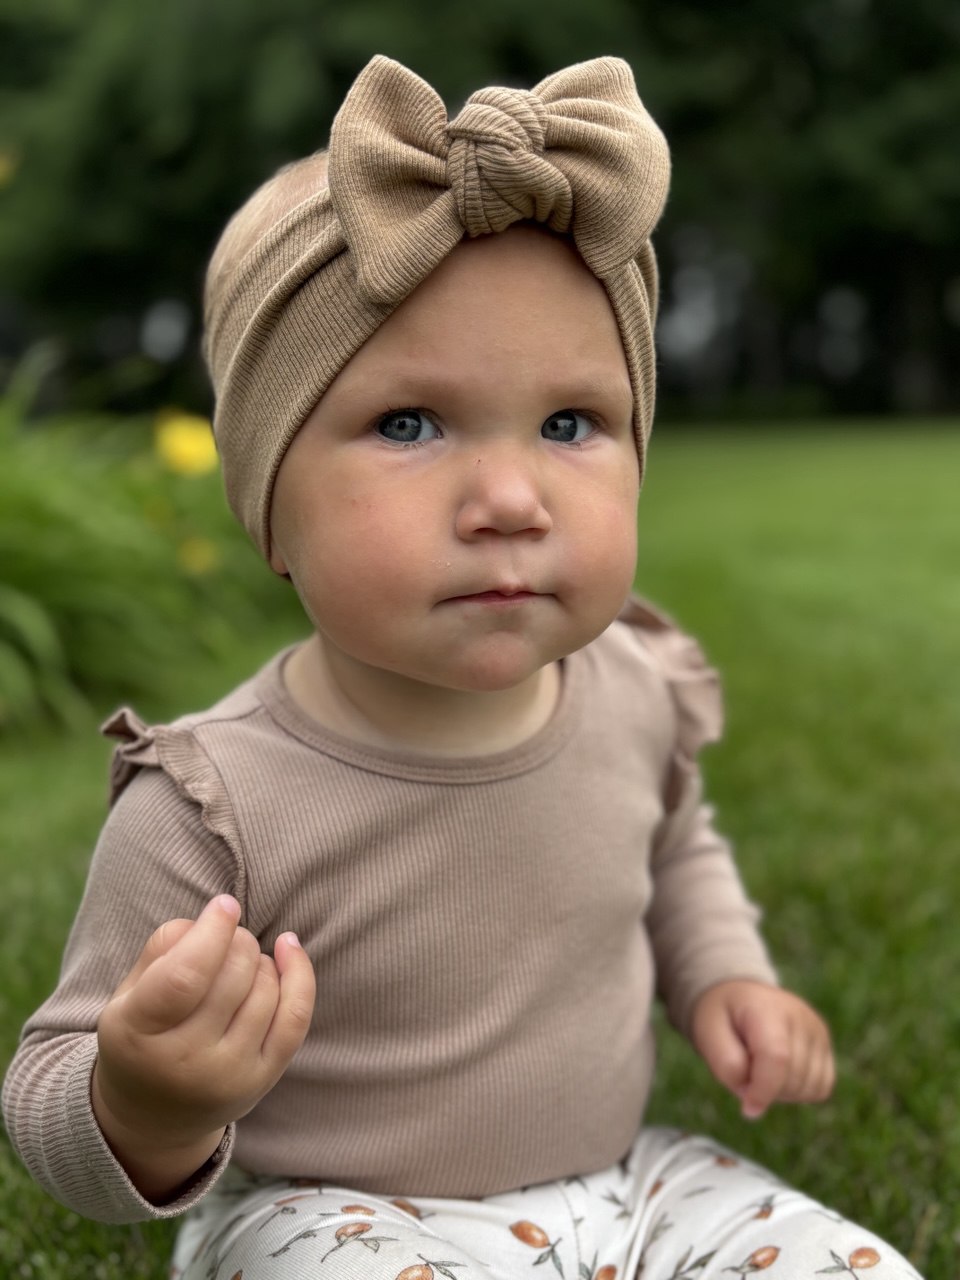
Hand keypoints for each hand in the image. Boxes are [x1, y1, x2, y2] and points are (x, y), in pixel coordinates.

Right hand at [93, 895, 315, 1199]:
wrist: (154, 1119)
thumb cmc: (142, 1036)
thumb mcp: (128, 994)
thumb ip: (162, 948)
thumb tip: (217, 916)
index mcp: (138, 1033)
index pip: (185, 976)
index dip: (213, 931)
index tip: (225, 905)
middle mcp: (185, 1062)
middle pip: (232, 977)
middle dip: (237, 939)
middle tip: (226, 936)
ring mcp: (228, 1076)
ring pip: (265, 991)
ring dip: (259, 958)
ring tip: (240, 958)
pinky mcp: (262, 1080)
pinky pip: (295, 1018)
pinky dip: (299, 974)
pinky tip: (288, 948)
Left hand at [690, 980, 834, 1118]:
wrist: (739, 997)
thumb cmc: (721, 1018)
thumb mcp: (707, 1034)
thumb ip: (726, 1065)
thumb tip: (753, 1098)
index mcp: (765, 1008)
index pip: (777, 1057)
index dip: (763, 1091)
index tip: (747, 1108)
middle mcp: (799, 1015)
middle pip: (793, 1077)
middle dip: (767, 1091)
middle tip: (746, 1073)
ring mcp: (816, 1028)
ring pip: (810, 1087)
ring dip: (784, 1094)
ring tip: (761, 1070)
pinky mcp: (825, 1042)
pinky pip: (821, 1087)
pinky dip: (800, 1092)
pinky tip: (780, 1075)